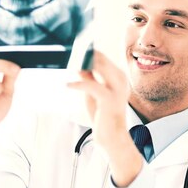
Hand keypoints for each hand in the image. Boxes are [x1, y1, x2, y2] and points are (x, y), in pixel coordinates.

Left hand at [67, 50, 142, 186]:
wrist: (113, 138)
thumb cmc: (103, 116)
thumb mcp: (94, 94)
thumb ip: (89, 78)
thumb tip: (79, 64)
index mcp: (118, 76)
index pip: (102, 57)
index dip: (87, 52)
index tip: (71, 49)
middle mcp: (120, 79)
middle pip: (100, 58)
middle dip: (83, 55)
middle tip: (66, 54)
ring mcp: (117, 88)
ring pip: (98, 67)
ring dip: (81, 64)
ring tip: (67, 65)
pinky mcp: (109, 99)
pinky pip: (91, 85)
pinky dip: (78, 83)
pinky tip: (67, 84)